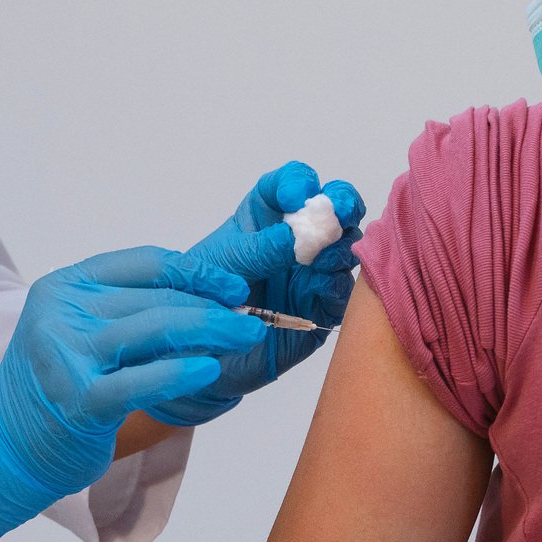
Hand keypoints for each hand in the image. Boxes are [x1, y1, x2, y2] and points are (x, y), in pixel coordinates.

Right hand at [0, 247, 265, 541]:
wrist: (3, 445)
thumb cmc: (56, 387)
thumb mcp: (82, 333)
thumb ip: (131, 311)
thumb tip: (209, 298)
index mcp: (65, 286)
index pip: (144, 264)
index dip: (196, 271)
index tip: (233, 285)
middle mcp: (62, 313)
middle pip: (156, 297)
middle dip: (213, 305)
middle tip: (252, 316)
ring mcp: (68, 356)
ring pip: (156, 330)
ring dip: (211, 331)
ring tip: (245, 336)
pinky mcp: (80, 401)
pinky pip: (144, 379)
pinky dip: (183, 371)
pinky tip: (211, 368)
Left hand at [147, 162, 365, 425]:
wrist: (196, 358)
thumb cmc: (197, 301)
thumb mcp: (218, 266)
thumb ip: (258, 249)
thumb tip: (295, 235)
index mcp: (264, 219)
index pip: (290, 185)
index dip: (298, 183)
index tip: (296, 197)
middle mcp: (295, 242)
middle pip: (332, 209)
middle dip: (342, 203)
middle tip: (339, 212)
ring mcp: (312, 275)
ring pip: (345, 249)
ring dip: (340, 247)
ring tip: (322, 260)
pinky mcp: (320, 311)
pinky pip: (342, 294)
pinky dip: (337, 287)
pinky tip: (321, 290)